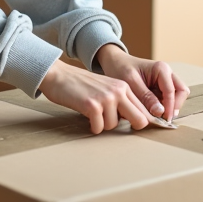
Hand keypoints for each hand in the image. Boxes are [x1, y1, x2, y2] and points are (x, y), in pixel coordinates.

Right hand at [37, 60, 153, 133]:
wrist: (58, 75)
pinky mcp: (92, 105)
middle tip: (116, 125)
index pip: (144, 109)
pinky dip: (92, 127)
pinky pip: (99, 128)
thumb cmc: (81, 85)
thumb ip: (120, 101)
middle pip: (140, 120)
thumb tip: (135, 122)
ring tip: (94, 115)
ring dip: (103, 125)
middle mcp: (118, 91)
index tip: (135, 127)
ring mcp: (106, 98)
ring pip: (114, 126)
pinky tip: (87, 118)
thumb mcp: (106, 88)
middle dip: (131, 127)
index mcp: (123, 86)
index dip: (141, 121)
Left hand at [94, 44, 190, 122]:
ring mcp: (165, 81)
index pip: (173, 90)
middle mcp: (167, 74)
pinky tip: (152, 112)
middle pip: (181, 92)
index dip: (170, 106)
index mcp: (162, 69)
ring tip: (156, 116)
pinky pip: (167, 100)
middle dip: (174, 106)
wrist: (115, 62)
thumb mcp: (131, 82)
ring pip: (176, 97)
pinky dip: (162, 107)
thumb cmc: (121, 68)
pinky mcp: (160, 88)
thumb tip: (160, 112)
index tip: (164, 120)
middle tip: (163, 118)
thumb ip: (146, 97)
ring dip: (169, 107)